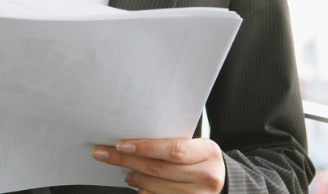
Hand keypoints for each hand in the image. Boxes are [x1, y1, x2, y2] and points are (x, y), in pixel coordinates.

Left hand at [91, 137, 224, 192]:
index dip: (144, 148)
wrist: (222, 182)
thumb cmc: (201, 160)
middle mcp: (207, 177)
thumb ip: (171, 142)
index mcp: (209, 153)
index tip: (120, 145)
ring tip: (127, 171)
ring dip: (134, 178)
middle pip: (159, 169)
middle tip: (104, 154)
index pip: (173, 150)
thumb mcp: (195, 146)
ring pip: (155, 187)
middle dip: (127, 161)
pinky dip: (144, 192)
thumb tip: (131, 140)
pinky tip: (139, 185)